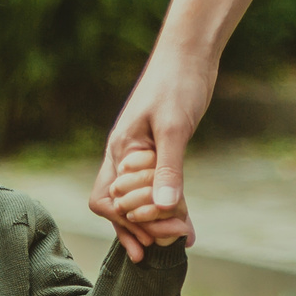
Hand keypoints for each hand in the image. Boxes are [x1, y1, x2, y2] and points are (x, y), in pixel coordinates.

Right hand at [91, 47, 211, 260]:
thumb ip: (169, 168)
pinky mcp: (157, 148)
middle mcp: (123, 155)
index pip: (106, 201)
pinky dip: (166, 202)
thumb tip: (163, 208)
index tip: (152, 240)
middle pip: (118, 204)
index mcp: (119, 150)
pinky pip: (154, 184)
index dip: (126, 223)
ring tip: (179, 238)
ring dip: (153, 219)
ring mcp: (138, 153)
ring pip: (135, 197)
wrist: (189, 52)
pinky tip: (184, 214)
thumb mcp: (175, 128)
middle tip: (172, 243)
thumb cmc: (177, 83)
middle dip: (140, 227)